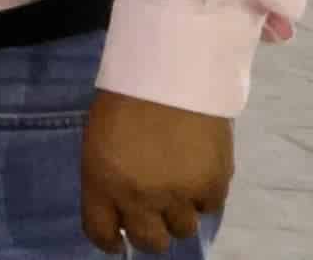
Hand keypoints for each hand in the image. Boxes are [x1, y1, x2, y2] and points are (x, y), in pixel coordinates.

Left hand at [80, 89, 229, 252]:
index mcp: (101, 181)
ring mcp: (178, 195)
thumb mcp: (100, 140)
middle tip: (155, 215)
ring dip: (180, 213)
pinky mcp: (212, 187)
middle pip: (150, 241)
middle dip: (151, 231)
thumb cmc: (126, 99)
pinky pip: (210, 208)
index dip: (110, 240)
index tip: (118, 240)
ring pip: (183, 229)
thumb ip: (108, 178)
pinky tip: (199, 170)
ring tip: (179, 185)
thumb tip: (122, 209)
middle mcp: (138, 196)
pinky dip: (205, 196)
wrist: (171, 72)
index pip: (101, 232)